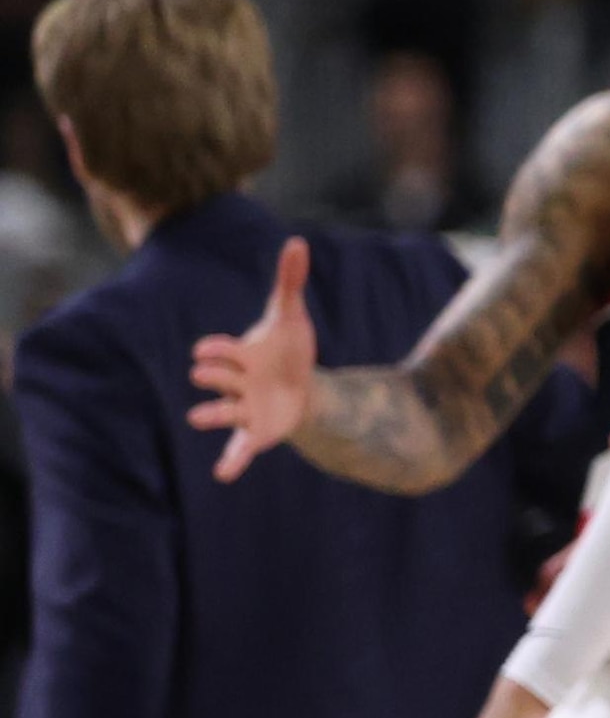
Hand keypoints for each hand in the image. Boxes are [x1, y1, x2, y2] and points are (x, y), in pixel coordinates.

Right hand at [186, 235, 319, 481]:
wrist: (304, 385)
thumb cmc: (289, 350)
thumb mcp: (291, 317)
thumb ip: (290, 283)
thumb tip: (297, 242)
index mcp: (240, 355)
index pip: (222, 350)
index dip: (215, 350)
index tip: (205, 349)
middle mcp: (236, 382)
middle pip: (217, 378)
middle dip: (212, 376)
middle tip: (203, 374)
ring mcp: (243, 408)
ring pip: (221, 412)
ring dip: (210, 414)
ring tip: (196, 417)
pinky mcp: (255, 432)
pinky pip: (239, 448)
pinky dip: (231, 460)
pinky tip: (223, 475)